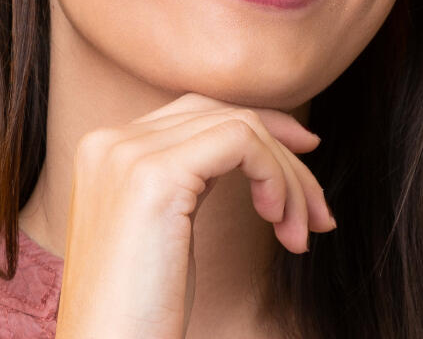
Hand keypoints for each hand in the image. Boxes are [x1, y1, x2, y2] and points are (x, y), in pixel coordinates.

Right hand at [49, 92, 336, 338]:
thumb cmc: (140, 311)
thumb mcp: (165, 231)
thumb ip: (190, 182)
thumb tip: (255, 151)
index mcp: (105, 152)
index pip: (196, 111)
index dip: (261, 127)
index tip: (305, 157)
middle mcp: (109, 142)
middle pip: (220, 112)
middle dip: (283, 153)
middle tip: (317, 212)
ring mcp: (128, 154)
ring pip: (240, 126)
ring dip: (288, 179)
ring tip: (298, 234)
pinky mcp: (156, 176)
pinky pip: (242, 142)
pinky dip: (276, 175)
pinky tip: (278, 220)